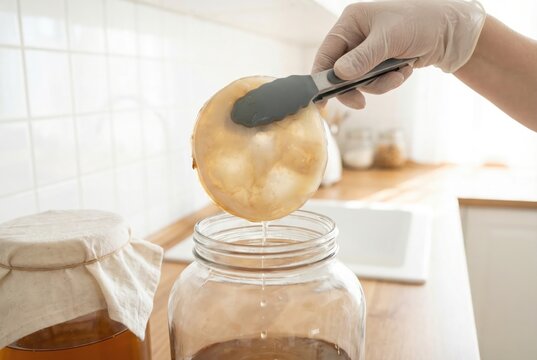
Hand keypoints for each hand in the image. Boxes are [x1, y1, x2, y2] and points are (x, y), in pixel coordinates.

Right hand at [313, 0, 485, 108]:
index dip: (321, 78)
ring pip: (360, 81)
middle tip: (361, 102)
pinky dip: (389, 81)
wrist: (452, 31)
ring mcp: (368, 51)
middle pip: (340, 72)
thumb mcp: (389, 39)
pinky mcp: (380, 63)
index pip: (326, 53)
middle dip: (356, 86)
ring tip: (399, 75)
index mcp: (351, 22)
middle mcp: (356, 36)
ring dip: (379, 84)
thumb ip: (363, 58)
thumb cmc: (421, 23)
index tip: (322, 100)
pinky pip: (375, 82)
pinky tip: (405, 70)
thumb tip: (339, 75)